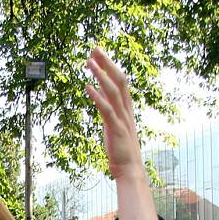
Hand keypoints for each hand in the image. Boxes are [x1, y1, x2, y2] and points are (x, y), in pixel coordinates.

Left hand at [85, 47, 144, 179]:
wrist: (130, 171)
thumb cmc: (122, 152)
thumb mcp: (115, 127)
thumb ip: (110, 112)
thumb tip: (101, 101)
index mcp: (126, 110)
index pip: (120, 82)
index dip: (110, 67)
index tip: (98, 55)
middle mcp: (126, 111)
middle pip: (119, 81)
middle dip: (106, 63)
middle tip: (94, 48)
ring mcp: (122, 119)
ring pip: (113, 91)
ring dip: (100, 75)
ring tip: (88, 62)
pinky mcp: (116, 129)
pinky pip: (107, 110)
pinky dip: (97, 97)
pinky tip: (87, 87)